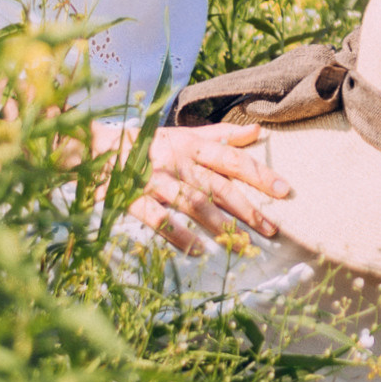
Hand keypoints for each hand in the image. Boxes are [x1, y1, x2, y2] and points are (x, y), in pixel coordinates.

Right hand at [118, 122, 291, 252]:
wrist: (96, 149)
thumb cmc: (147, 144)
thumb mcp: (183, 134)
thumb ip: (220, 135)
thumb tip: (257, 130)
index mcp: (192, 146)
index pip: (233, 159)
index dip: (260, 174)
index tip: (285, 191)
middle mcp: (178, 162)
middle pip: (219, 186)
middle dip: (247, 208)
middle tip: (271, 230)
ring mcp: (156, 179)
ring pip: (194, 202)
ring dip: (219, 225)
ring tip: (240, 245)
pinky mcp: (134, 197)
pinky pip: (159, 218)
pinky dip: (178, 234)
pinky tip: (197, 251)